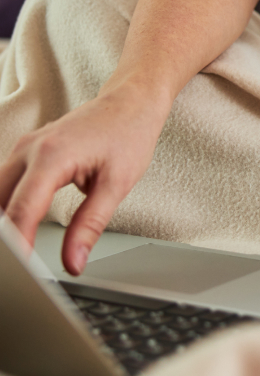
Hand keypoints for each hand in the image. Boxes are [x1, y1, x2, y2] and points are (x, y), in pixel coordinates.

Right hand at [0, 82, 169, 274]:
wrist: (130, 103)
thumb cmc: (128, 136)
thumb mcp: (116, 185)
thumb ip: (90, 225)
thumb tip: (73, 261)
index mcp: (52, 156)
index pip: (22, 211)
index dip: (18, 246)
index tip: (21, 272)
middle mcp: (29, 150)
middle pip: (0, 203)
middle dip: (4, 237)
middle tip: (15, 270)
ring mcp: (23, 149)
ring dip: (4, 223)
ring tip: (15, 257)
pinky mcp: (25, 153)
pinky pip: (4, 185)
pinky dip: (7, 209)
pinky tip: (15, 231)